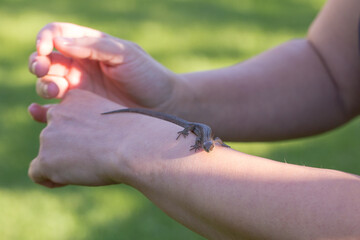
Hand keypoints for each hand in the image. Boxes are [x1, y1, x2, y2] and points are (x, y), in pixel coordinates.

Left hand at [28, 90, 194, 187]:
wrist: (138, 145)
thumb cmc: (139, 132)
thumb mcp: (119, 117)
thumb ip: (102, 120)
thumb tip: (106, 132)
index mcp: (77, 99)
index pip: (60, 115)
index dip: (69, 132)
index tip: (80, 142)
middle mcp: (59, 112)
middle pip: (52, 135)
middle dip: (65, 148)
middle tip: (90, 158)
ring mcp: (50, 134)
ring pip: (46, 154)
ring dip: (61, 164)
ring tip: (88, 168)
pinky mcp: (47, 157)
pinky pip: (37, 172)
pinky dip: (50, 179)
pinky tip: (66, 180)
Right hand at [29, 22, 181, 108]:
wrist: (163, 105)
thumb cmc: (148, 75)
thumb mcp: (124, 54)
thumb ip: (93, 47)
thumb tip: (58, 42)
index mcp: (89, 47)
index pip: (57, 34)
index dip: (45, 38)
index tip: (45, 49)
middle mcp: (80, 66)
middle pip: (46, 60)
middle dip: (38, 63)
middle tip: (43, 69)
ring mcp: (80, 90)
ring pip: (47, 83)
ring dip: (43, 85)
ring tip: (56, 91)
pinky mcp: (81, 111)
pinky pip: (55, 110)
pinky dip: (40, 111)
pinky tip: (38, 111)